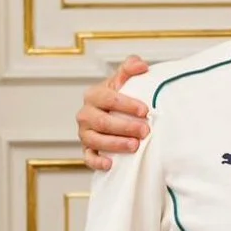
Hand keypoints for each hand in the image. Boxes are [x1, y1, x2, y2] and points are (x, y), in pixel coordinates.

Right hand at [78, 57, 150, 171]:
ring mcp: (85, 133)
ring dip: (116, 144)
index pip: (108, 98)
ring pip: (96, 140)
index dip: (127, 104)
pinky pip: (88, 157)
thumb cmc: (120, 98)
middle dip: (125, 126)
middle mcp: (86, 114)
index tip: (145, 111)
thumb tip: (141, 66)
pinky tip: (110, 164)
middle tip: (145, 130)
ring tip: (135, 146)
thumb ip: (130, 68)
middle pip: (103, 121)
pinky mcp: (87, 150)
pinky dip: (97, 162)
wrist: (114, 116)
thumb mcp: (124, 81)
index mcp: (94, 95)